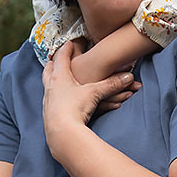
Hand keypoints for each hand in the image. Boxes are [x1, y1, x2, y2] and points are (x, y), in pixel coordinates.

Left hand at [41, 41, 134, 155]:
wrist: (62, 133)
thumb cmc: (75, 108)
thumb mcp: (95, 93)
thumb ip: (111, 84)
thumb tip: (129, 77)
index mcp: (60, 77)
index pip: (61, 58)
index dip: (66, 49)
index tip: (69, 43)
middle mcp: (51, 87)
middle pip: (49, 71)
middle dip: (52, 64)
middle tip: (53, 60)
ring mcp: (48, 101)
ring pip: (47, 86)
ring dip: (51, 80)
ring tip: (53, 79)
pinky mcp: (49, 114)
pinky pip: (50, 100)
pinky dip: (53, 96)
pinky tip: (56, 100)